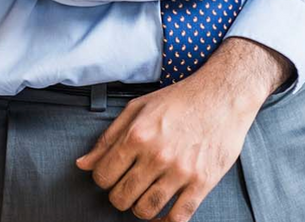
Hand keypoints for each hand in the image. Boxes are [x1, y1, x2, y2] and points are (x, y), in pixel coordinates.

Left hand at [76, 37, 290, 220]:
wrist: (221, 95)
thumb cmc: (179, 99)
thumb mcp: (138, 108)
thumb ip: (108, 137)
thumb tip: (83, 164)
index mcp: (137, 135)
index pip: (103, 176)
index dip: (103, 178)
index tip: (112, 175)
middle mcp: (156, 155)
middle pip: (121, 198)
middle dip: (119, 195)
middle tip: (128, 186)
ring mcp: (180, 171)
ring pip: (145, 211)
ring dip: (139, 208)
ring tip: (145, 195)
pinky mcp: (201, 183)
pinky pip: (177, 219)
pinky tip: (162, 214)